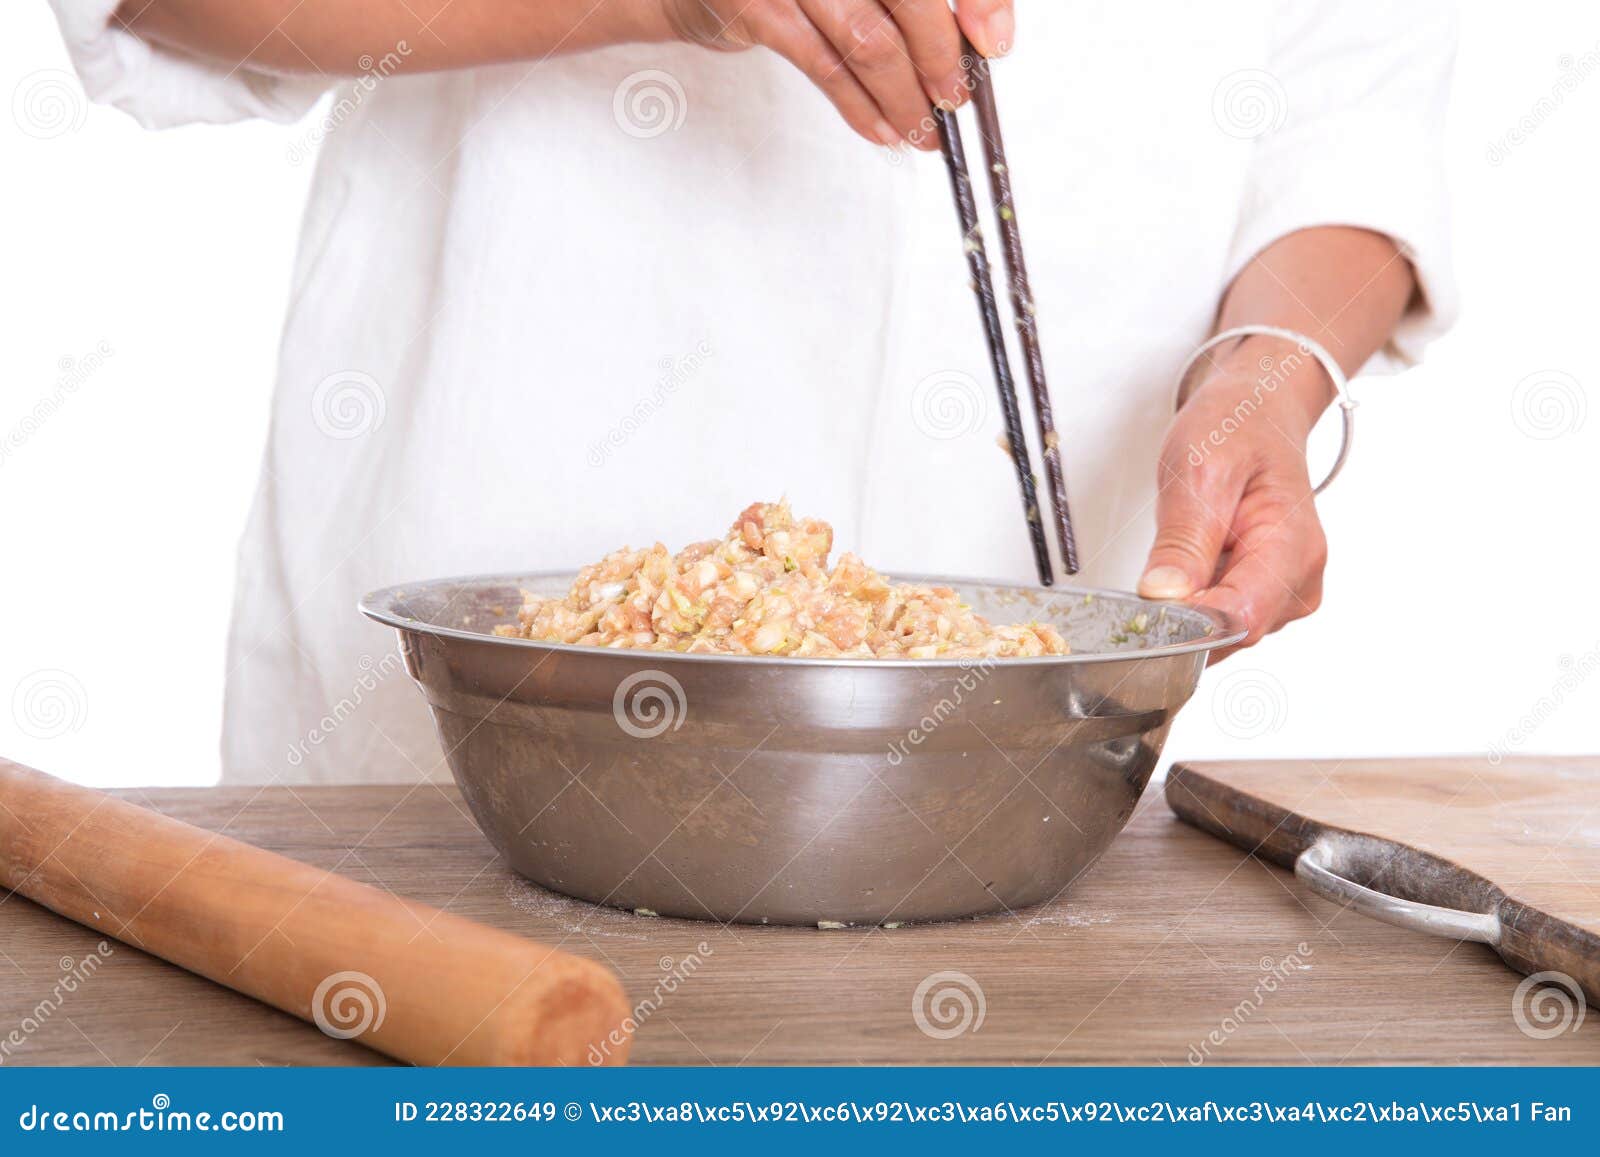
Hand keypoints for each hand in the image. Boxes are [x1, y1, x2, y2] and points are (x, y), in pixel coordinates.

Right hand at [662, 0, 1014, 147]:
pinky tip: (882, 128)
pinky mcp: (756, 6)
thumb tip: (983, 36)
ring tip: (923, 128)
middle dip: (940, 57)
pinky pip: (823, 65)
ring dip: (903, 95)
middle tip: (955, 97)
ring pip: (868, 39)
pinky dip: (859, 105)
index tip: (995, 42)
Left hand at [1137, 337, 1331, 660]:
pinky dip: (1193, 601)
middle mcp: (1298, 581)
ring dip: (1186, 607)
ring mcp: (1284, 593)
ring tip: (1180, 551)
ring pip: (1219, 633)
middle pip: (1227, 634)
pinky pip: (1219, 618)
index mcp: (1293, 549)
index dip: (1185, 625)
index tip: (1147, 607)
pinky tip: (1189, 564)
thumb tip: (1163, 596)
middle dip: (1181, 617)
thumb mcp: (1199, 471)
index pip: (1238, 620)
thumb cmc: (1236, 429)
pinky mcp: (1265, 595)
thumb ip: (1182, 539)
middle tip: (1155, 566)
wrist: (1258, 412)